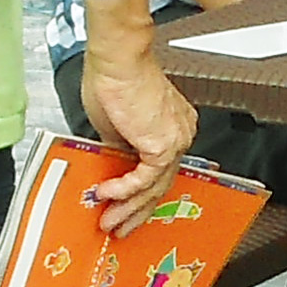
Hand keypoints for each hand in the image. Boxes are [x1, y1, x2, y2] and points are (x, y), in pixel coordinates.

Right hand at [74, 25, 197, 231]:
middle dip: (137, 211)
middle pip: (161, 185)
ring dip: (127, 208)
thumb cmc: (114, 78)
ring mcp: (175, 141)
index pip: (160, 170)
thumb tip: (111, 165)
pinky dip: (122, 190)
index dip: (142, 194)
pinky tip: (106, 194)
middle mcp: (180, 134)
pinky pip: (143, 180)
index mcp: (172, 127)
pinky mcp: (162, 145)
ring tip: (108, 221)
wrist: (117, 59)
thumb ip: (117, 147)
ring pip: (154, 188)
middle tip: (119, 227)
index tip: (126, 208)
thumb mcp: (113, 123)